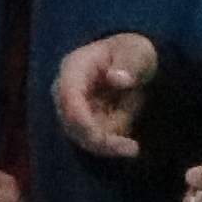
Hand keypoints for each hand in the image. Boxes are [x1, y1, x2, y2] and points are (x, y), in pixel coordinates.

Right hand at [52, 33, 160, 158]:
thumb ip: (129, 63)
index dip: (83, 122)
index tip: (108, 139)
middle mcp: (64, 91)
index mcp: (73, 69)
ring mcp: (71, 109)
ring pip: (82, 138)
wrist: (132, 62)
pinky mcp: (81, 123)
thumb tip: (117, 79)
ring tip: (133, 134)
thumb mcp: (137, 52)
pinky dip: (112, 142)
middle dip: (101, 141)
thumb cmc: (132, 53)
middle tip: (132, 149)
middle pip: (71, 124)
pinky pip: (93, 141)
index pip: (69, 99)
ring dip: (111, 140)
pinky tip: (128, 135)